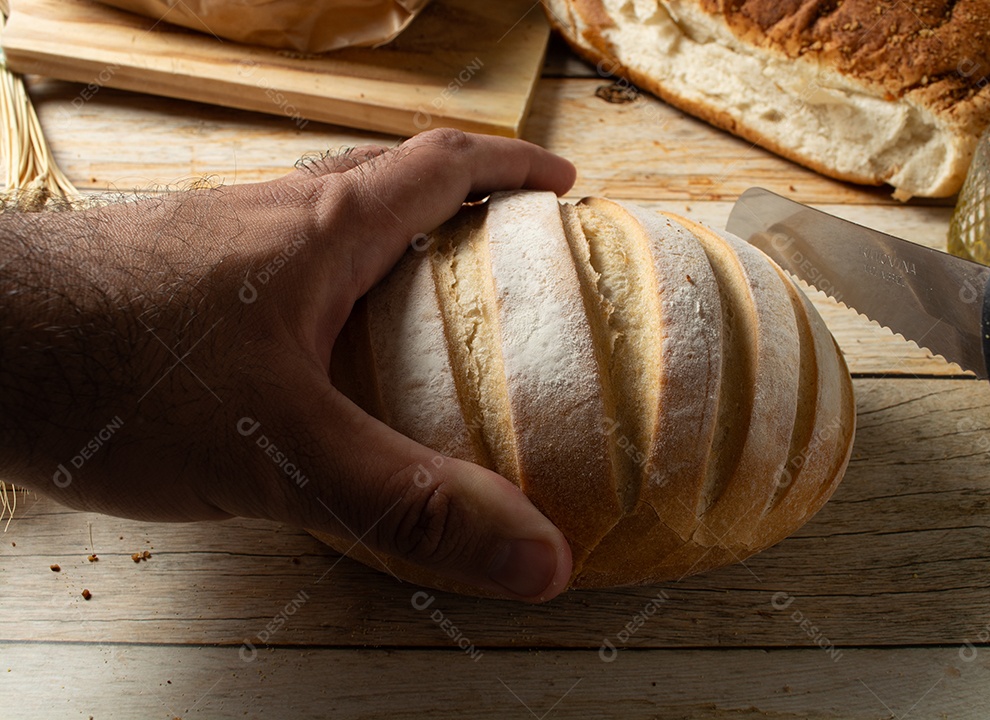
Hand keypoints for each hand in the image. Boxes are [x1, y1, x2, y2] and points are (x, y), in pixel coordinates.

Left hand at [0, 129, 575, 601]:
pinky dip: (328, 290)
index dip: (510, 172)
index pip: (441, 166)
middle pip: (391, 185)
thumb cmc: (120, 373)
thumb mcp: (283, 451)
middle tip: (505, 259)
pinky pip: (281, 267)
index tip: (560, 188)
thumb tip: (539, 555)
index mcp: (324, 229)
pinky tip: (316, 354)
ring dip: (392, 247)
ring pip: (331, 225)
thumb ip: (410, 505)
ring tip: (428, 312)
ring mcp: (222, 241)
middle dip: (461, 208)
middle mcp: (276, 217)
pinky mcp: (179, 279)